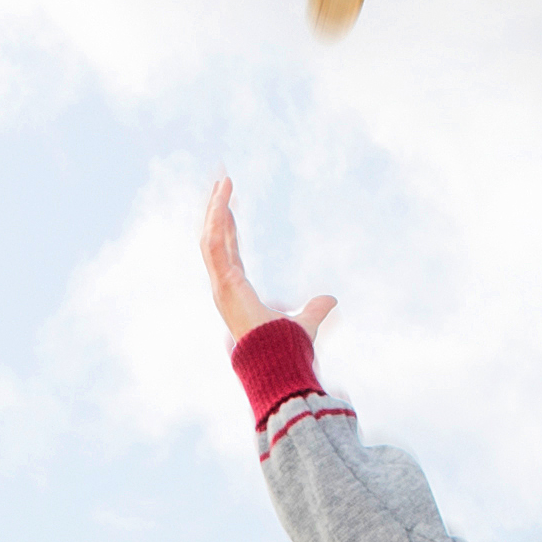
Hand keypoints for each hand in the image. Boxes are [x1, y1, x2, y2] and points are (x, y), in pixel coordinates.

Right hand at [201, 178, 333, 345]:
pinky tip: (223, 198)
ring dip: (214, 208)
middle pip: (214, 238)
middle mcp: (224, 284)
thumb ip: (315, 309)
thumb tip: (331, 300)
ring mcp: (221, 283)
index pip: (227, 250)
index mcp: (236, 290)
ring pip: (211, 238)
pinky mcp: (225, 282)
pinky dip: (217, 220)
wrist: (279, 361)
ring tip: (223, 180)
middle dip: (216, 209)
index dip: (227, 225)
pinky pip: (215, 245)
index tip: (228, 203)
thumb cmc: (286, 347)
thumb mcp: (306, 321)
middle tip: (221, 181)